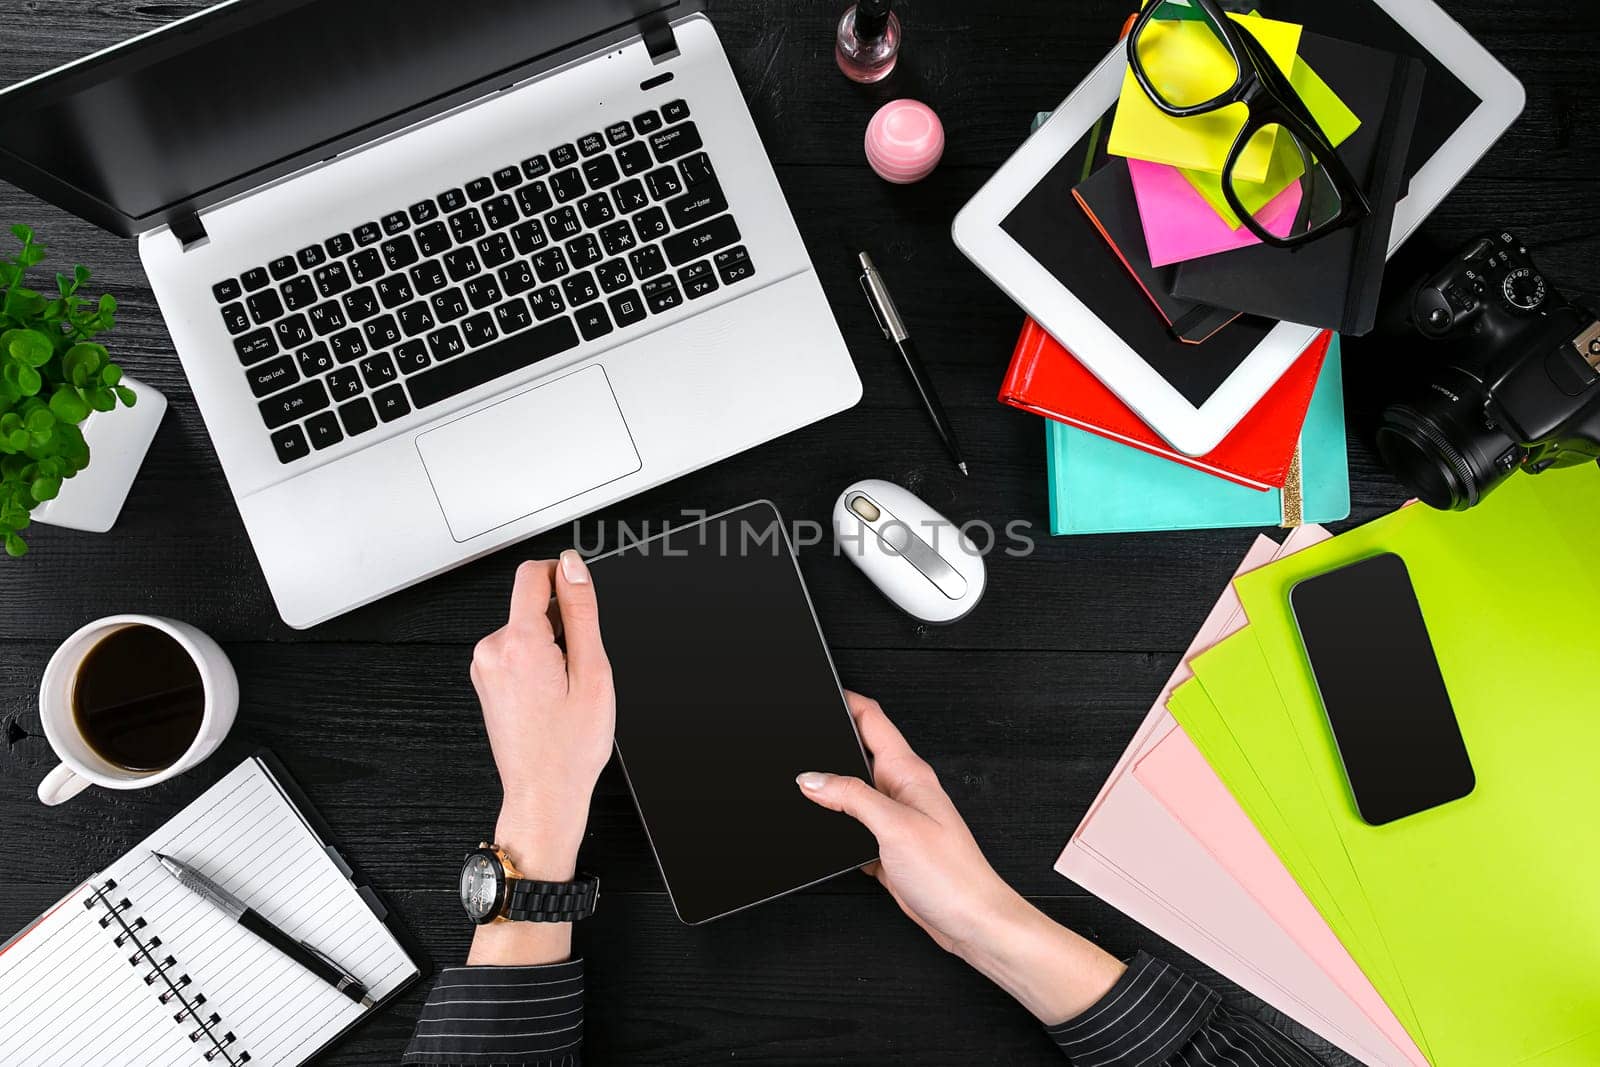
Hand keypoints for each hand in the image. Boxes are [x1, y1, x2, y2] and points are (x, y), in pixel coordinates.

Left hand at [468, 551, 612, 966]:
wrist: (544, 793)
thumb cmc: (570, 746)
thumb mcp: (592, 671)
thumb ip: (581, 610)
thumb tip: (573, 566)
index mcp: (520, 643)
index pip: (533, 574)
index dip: (562, 573)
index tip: (580, 590)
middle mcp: (492, 651)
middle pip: (530, 602)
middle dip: (560, 620)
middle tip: (581, 662)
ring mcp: (485, 667)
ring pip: (524, 627)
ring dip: (549, 642)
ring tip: (566, 685)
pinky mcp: (486, 680)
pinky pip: (515, 649)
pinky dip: (536, 659)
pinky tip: (551, 694)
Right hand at [797, 693, 1124, 1024]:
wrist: (971, 922)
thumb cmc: (952, 874)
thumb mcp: (894, 826)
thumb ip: (851, 797)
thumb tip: (812, 778)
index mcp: (908, 772)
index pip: (872, 719)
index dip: (846, 699)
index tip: (818, 692)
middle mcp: (902, 790)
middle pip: (858, 752)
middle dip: (828, 744)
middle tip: (798, 741)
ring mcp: (895, 820)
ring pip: (852, 793)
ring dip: (829, 791)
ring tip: (803, 791)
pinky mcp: (888, 849)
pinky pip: (853, 828)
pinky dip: (835, 829)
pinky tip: (825, 836)